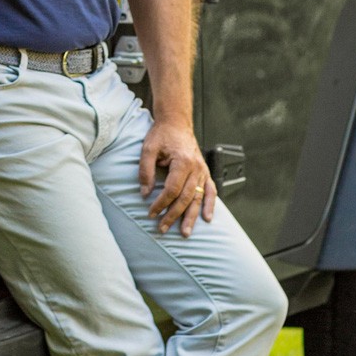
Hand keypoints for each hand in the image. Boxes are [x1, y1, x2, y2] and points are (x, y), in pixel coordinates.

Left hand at [139, 117, 215, 235]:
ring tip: (186, 233)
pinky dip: (210, 205)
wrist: (176, 122)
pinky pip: (211, 191)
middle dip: (173, 215)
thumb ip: (145, 171)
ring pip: (198, 198)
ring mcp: (202, 171)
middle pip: (185, 198)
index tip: (150, 212)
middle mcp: (196, 168)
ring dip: (192, 217)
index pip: (172, 190)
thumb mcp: (148, 149)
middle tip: (162, 229)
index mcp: (182, 162)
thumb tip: (145, 193)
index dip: (161, 203)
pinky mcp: (204, 172)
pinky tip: (207, 218)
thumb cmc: (162, 135)